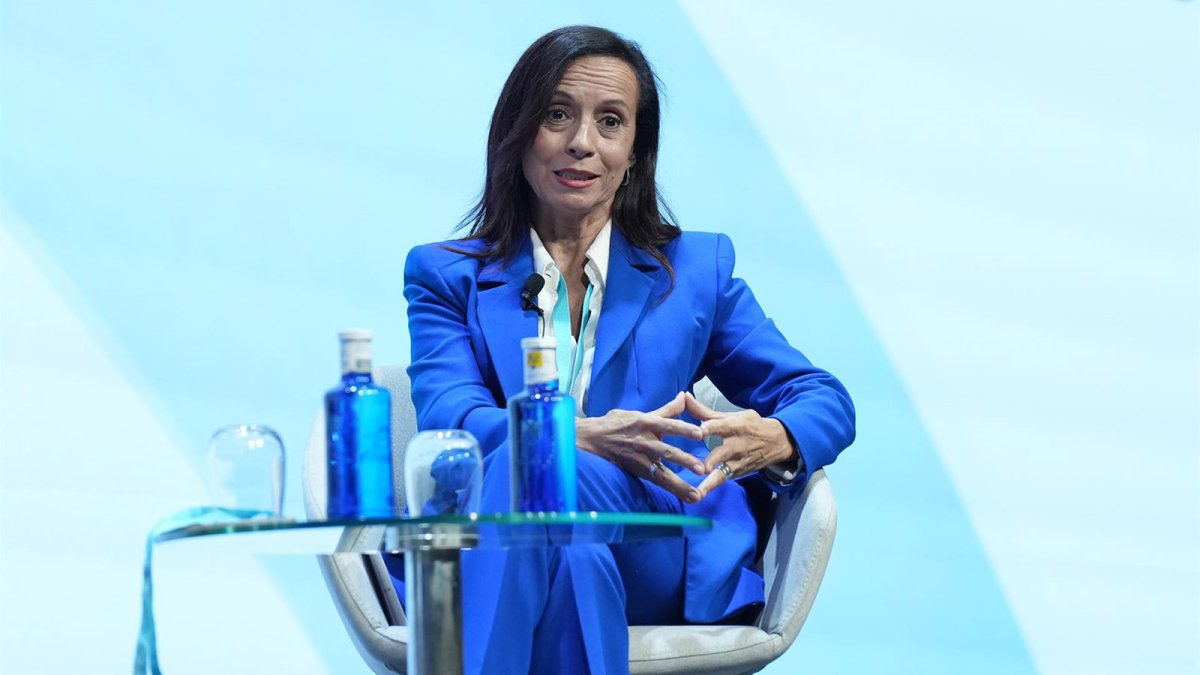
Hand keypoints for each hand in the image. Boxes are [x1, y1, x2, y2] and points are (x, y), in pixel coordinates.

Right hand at [576, 392, 704, 503]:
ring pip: (662, 473)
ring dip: (680, 484)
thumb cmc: (618, 424)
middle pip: (666, 452)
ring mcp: (640, 459)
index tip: (699, 434)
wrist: (592, 438)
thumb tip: (684, 396)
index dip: (683, 429)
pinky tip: (688, 497)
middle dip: (683, 460)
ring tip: (696, 495)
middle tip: (700, 468)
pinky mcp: (638, 471)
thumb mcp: (640, 413)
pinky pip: (658, 481)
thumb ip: (666, 410)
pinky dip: (673, 489)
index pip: (667, 425)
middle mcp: (644, 441)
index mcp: (645, 423)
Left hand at [684, 392, 795, 500]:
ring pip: (723, 472)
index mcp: (735, 426)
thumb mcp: (731, 415)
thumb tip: (683, 396)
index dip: (709, 428)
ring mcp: (738, 461)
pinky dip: (711, 487)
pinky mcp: (737, 472)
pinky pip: (722, 480)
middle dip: (712, 459)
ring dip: (710, 482)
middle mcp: (737, 445)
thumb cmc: (749, 425)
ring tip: (697, 492)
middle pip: (723, 452)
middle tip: (701, 467)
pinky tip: (698, 496)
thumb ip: (704, 411)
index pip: (720, 426)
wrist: (777, 442)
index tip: (697, 432)